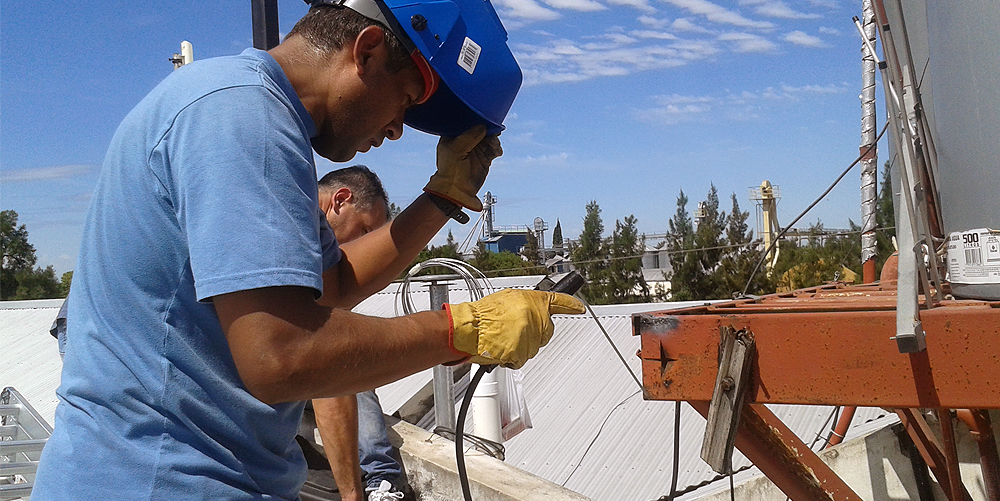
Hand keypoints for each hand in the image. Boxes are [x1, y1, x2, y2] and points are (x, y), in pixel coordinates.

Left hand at [423, 124, 500, 211]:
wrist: (456, 190)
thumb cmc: (450, 170)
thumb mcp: (455, 150)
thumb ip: (469, 137)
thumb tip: (483, 126)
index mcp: (454, 135)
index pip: (466, 122)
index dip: (476, 119)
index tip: (485, 119)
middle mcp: (466, 141)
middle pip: (480, 129)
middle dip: (488, 129)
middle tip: (493, 132)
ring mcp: (476, 149)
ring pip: (489, 138)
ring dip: (493, 140)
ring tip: (494, 145)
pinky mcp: (485, 158)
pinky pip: (494, 149)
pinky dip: (497, 149)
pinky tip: (496, 152)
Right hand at [444, 289, 584, 368]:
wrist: (468, 329)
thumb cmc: (483, 314)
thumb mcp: (507, 298)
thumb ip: (525, 304)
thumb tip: (533, 310)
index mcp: (533, 302)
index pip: (558, 302)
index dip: (570, 305)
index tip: (579, 307)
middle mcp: (534, 319)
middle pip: (546, 331)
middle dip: (535, 332)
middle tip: (515, 329)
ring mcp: (529, 337)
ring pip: (534, 346)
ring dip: (521, 345)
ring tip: (503, 336)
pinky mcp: (522, 354)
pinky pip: (523, 358)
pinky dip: (513, 356)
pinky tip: (502, 347)